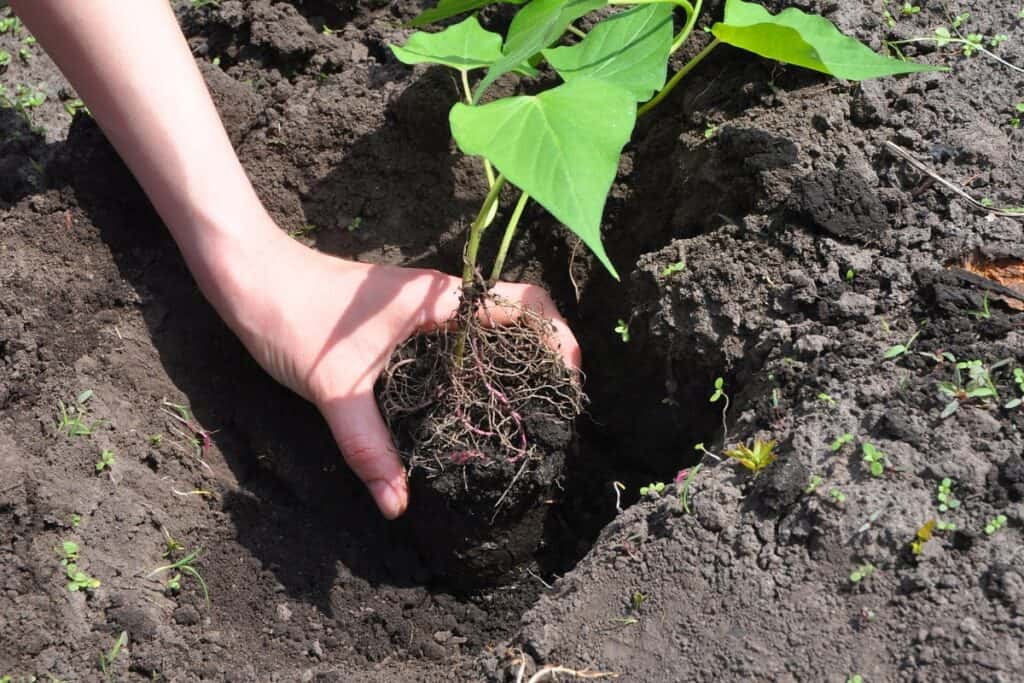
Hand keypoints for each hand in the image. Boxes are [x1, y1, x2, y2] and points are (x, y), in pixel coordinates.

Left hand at [224, 228, 580, 518]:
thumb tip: (398, 504)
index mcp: (438, 301)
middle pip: (514, 317)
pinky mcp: (399, 320)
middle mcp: (438, 299)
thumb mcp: (334, 388)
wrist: (246, 275)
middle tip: (549, 408)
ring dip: (508, 360)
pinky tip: (462, 403)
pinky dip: (473, 364)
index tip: (570, 380)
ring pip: (483, 329)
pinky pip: (454, 338)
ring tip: (518, 412)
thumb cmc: (292, 315)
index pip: (523, 305)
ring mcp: (419, 307)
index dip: (558, 337)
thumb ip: (369, 447)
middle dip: (542, 355)